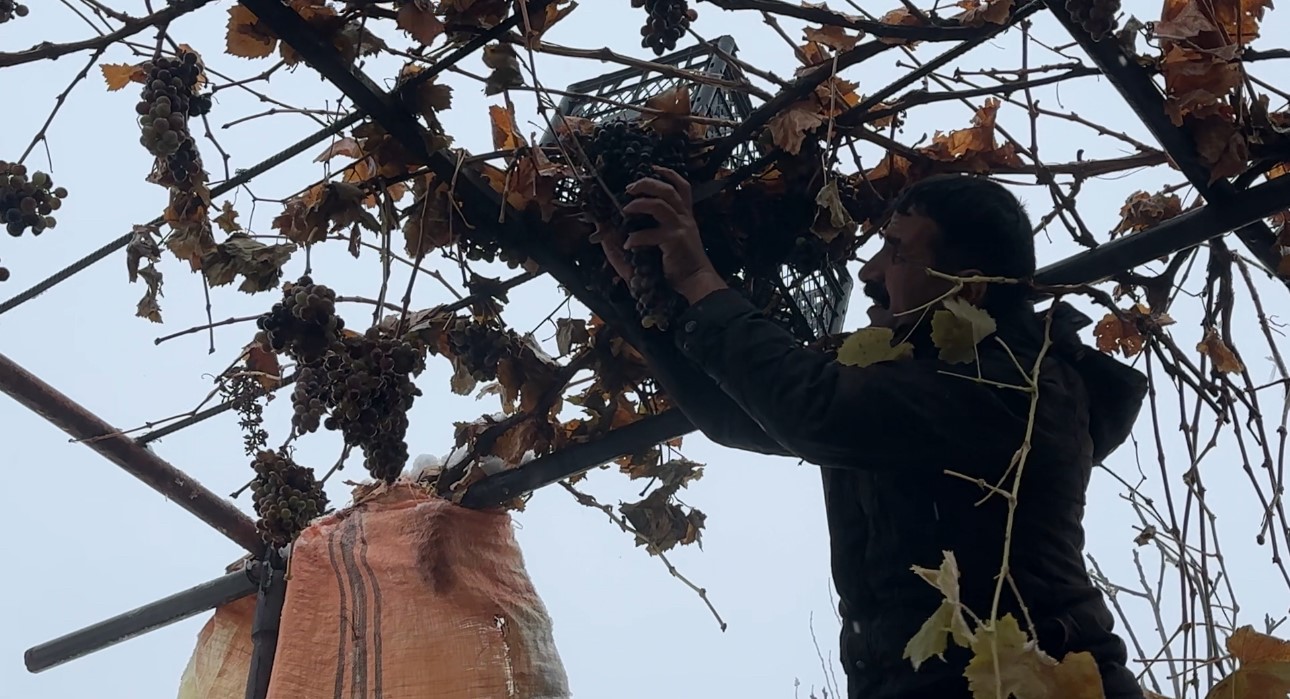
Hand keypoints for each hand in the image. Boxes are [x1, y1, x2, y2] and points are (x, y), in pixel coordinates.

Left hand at [596, 166, 726, 304]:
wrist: (697, 280)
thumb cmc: (684, 261)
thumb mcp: (676, 237)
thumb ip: (663, 225)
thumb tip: (642, 215)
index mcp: (686, 215)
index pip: (682, 186)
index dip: (668, 174)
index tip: (653, 168)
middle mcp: (685, 218)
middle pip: (668, 190)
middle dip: (647, 184)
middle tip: (629, 188)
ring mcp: (681, 228)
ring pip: (660, 205)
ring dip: (639, 204)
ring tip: (625, 208)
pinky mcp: (674, 242)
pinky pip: (651, 234)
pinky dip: (636, 237)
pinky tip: (628, 243)